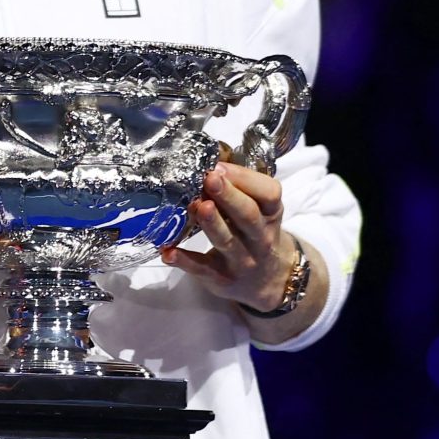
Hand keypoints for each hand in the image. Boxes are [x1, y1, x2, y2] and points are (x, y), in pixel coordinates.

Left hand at [162, 162, 295, 311]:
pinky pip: (202, 269)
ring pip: (227, 241)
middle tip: (209, 178)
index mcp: (271, 213)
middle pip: (248, 216)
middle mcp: (260, 237)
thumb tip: (210, 158)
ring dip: (211, 223)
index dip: (245, 179)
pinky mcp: (220, 277)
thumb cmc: (255, 233)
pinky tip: (167, 251)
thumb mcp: (260, 209)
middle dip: (229, 196)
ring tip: (197, 205)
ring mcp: (241, 260)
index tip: (219, 166)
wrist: (269, 280)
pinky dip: (184, 260)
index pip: (269, 194)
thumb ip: (241, 186)